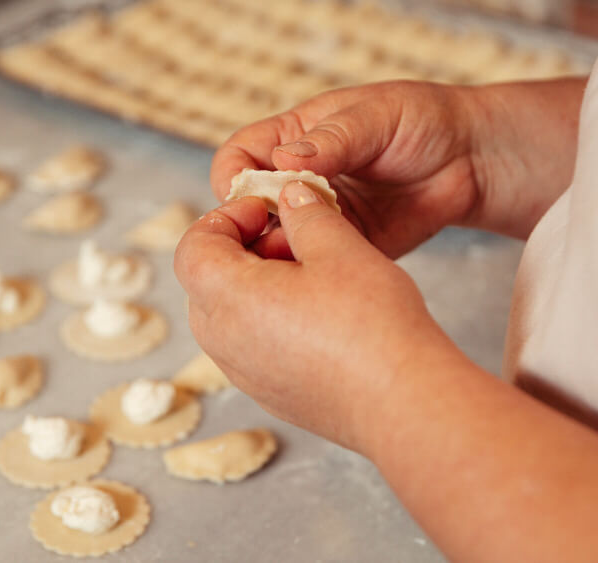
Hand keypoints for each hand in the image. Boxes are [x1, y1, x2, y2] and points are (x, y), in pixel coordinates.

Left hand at [174, 182, 448, 452]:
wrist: (403, 401)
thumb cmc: (372, 324)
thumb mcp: (339, 247)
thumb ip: (305, 213)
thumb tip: (290, 195)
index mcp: (229, 298)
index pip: (193, 247)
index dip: (226, 217)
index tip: (267, 211)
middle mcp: (223, 342)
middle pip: (205, 280)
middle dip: (241, 249)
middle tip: (291, 240)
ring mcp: (244, 374)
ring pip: (228, 314)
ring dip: (256, 285)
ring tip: (311, 276)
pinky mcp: (269, 394)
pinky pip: (251, 346)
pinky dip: (270, 320)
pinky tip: (320, 315)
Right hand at [211, 81, 481, 258]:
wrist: (473, 158)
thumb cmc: (421, 119)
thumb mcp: (375, 117)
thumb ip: (332, 140)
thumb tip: (283, 160)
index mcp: (293, 137)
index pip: (240, 157)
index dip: (234, 176)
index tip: (246, 195)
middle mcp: (297, 180)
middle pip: (250, 208)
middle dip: (251, 224)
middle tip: (271, 234)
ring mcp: (319, 217)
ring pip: (277, 242)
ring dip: (279, 254)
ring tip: (297, 258)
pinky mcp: (345, 248)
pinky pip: (317, 265)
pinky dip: (313, 272)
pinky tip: (325, 273)